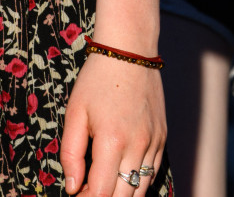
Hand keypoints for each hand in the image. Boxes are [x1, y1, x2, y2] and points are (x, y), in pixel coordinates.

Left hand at [59, 47, 165, 196]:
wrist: (130, 50)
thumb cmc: (97, 79)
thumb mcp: (75, 114)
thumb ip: (71, 154)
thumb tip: (72, 187)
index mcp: (113, 141)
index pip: (102, 193)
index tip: (76, 195)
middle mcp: (138, 146)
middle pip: (124, 196)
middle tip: (87, 191)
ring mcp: (154, 142)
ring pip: (142, 188)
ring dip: (121, 193)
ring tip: (103, 184)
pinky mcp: (162, 137)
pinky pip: (153, 172)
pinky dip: (137, 181)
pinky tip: (121, 175)